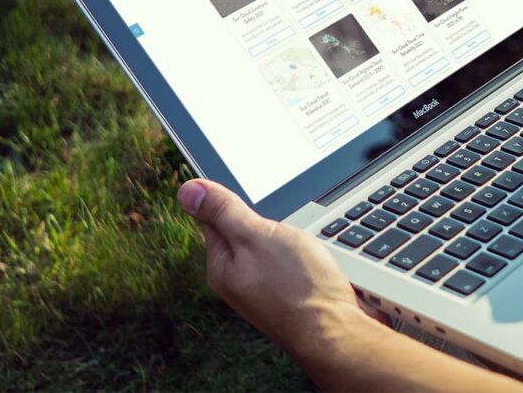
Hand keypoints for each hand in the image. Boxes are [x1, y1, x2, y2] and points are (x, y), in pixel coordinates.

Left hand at [176, 179, 380, 356]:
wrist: (336, 333)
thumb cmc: (297, 286)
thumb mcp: (256, 235)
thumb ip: (224, 211)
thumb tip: (186, 190)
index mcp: (221, 265)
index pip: (215, 216)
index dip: (235, 199)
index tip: (256, 193)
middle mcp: (238, 281)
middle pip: (247, 231)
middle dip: (269, 220)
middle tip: (287, 225)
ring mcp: (264, 291)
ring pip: (275, 247)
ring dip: (291, 238)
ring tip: (305, 249)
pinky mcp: (290, 297)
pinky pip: (292, 265)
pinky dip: (304, 256)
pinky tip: (316, 262)